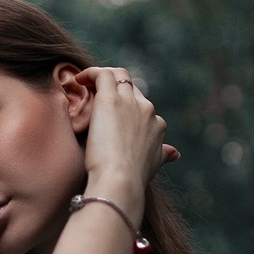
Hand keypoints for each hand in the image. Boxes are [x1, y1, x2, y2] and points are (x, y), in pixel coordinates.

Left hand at [74, 67, 178, 201]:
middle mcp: (147, 109)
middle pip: (131, 88)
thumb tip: (174, 154)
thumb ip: (163, 154)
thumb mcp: (153, 164)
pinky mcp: (110, 99)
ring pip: (119, 75)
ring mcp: (130, 102)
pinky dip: (90, 73)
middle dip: (114, 90)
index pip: (142, 108)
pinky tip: (78, 80)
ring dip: (103, 77)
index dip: (126, 108)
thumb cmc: (132, 177)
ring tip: (86, 85)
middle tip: (95, 96)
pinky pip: (102, 74)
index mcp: (157, 125)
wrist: (121, 179)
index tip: (110, 117)